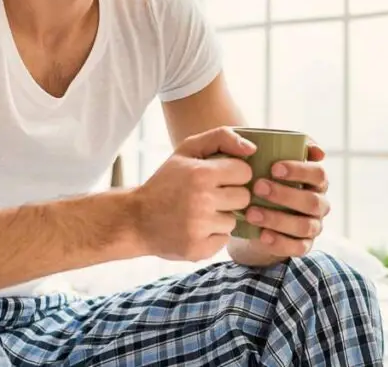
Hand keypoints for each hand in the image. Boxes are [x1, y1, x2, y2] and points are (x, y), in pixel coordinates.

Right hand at [132, 127, 253, 261]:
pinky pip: (224, 240)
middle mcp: (202, 201)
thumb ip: (221, 138)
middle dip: (230, 195)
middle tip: (209, 195)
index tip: (219, 176)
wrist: (136, 219)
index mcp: (201, 174)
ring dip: (221, 217)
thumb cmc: (166, 181)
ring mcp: (200, 227)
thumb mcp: (187, 150)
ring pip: (234, 220)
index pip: (244, 171)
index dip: (233, 173)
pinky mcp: (198, 250)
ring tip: (199, 212)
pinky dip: (213, 235)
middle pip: (244, 197)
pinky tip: (195, 228)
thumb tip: (252, 148)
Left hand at [236, 140, 330, 260]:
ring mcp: (313, 226)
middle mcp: (319, 203)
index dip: (299, 171)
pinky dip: (280, 242)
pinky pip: (298, 248)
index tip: (273, 168)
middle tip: (258, 187)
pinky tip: (262, 235)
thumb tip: (316, 151)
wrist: (250, 213)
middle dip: (284, 195)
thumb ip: (286, 143)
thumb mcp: (267, 158)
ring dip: (278, 219)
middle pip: (312, 201)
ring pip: (304, 226)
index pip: (318, 174)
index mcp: (315, 181)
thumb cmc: (261, 178)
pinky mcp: (303, 245)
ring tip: (251, 213)